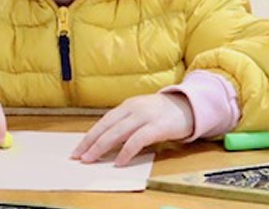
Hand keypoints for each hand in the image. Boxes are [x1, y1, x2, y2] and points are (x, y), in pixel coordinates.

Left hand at [71, 92, 192, 166]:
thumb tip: (105, 142)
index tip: (78, 149)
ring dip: (102, 147)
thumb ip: (125, 124)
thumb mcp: (140, 114)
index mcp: (127, 105)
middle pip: (107, 127)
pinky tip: (119, 161)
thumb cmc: (162, 114)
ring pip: (118, 133)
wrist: (190, 106)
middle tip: (79, 156)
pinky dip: (126, 151)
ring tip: (92, 159)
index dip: (89, 136)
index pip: (103, 121)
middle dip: (91, 142)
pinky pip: (138, 140)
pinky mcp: (158, 127)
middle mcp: (134, 109)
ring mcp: (146, 116)